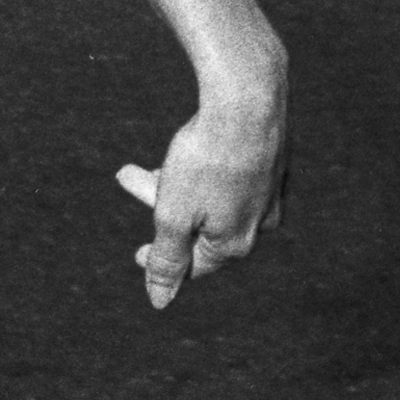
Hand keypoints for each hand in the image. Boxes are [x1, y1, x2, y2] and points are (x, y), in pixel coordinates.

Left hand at [114, 74, 288, 309]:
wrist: (249, 98)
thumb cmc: (207, 157)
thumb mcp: (174, 213)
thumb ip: (167, 258)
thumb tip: (160, 301)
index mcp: (236, 243)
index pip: (193, 265)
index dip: (161, 260)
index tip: (137, 252)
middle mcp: (260, 223)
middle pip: (199, 226)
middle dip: (158, 204)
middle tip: (126, 177)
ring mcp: (270, 191)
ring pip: (212, 196)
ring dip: (174, 182)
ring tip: (145, 159)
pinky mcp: (273, 160)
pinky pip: (231, 175)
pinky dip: (203, 168)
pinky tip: (187, 148)